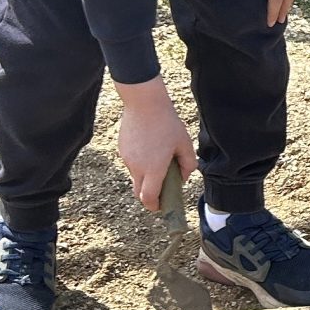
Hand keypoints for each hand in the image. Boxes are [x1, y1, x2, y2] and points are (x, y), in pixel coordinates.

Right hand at [116, 76, 195, 210]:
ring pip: (136, 177)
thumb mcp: (184, 144)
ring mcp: (127, 158)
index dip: (154, 206)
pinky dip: (140, 164)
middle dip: (150, 196)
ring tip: (160, 161)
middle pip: (139, 192)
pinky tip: (150, 149)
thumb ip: (188, 164)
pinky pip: (131, 163)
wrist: (144, 103)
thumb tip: (183, 177)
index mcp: (153, 169)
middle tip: (163, 189)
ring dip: (146, 177)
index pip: (148, 198)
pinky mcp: (122, 149)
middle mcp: (137, 167)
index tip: (161, 206)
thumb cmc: (167, 123)